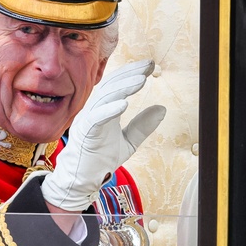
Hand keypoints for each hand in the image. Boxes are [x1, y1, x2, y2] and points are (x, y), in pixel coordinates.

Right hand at [41, 60, 165, 210]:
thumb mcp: (128, 141)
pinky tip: (124, 103)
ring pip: (104, 98)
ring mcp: (87, 120)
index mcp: (102, 110)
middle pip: (111, 86)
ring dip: (123, 88)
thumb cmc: (100, 159)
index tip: (150, 65)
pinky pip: (96, 118)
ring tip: (141, 80)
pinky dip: (109, 109)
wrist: (82, 180)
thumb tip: (162, 108)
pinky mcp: (85, 133)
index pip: (116, 85)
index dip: (131, 73)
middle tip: (148, 66)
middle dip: (130, 74)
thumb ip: (142, 125)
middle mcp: (93, 110)